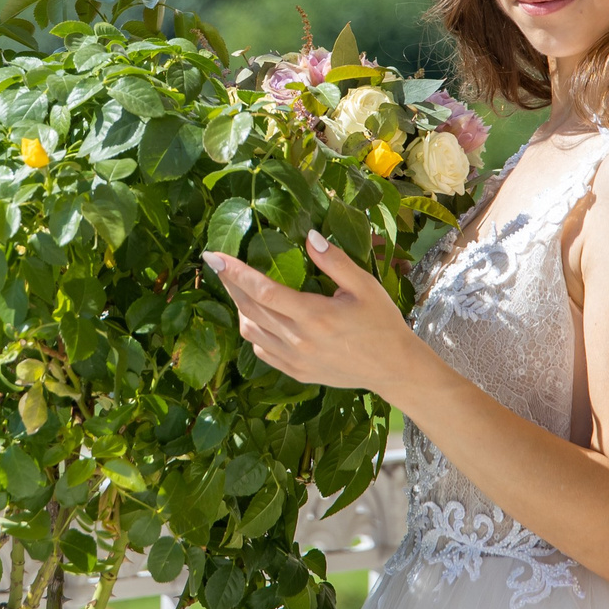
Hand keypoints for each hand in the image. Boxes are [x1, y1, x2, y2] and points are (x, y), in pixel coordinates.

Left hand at [203, 230, 423, 393]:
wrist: (394, 369)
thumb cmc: (382, 323)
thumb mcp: (365, 286)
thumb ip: (335, 261)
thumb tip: (309, 236)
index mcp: (314, 316)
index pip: (262, 290)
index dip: (234, 271)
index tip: (213, 256)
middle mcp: (298, 340)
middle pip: (250, 308)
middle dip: (230, 284)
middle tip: (217, 265)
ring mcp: (295, 360)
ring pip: (251, 331)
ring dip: (240, 308)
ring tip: (237, 288)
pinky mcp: (296, 373)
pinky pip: (262, 351)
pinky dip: (254, 332)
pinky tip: (258, 318)